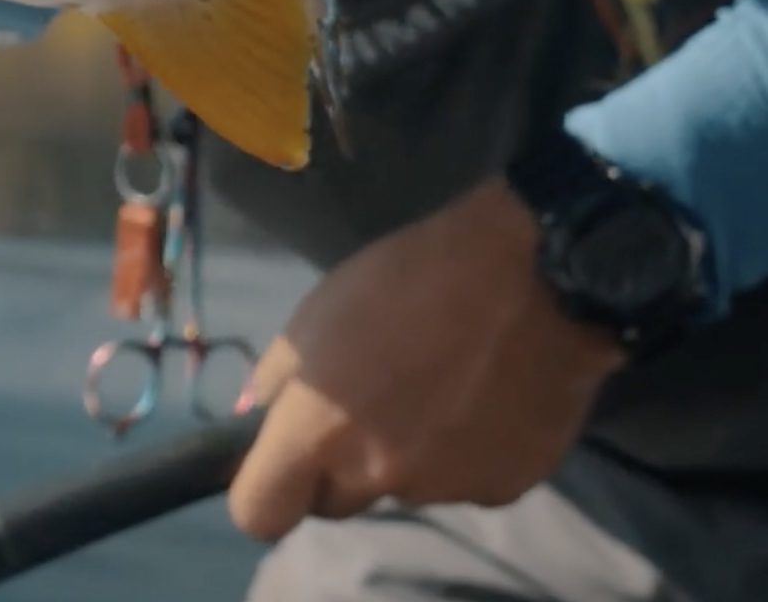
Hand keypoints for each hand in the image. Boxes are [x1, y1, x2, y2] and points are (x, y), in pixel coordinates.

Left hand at [227, 177, 629, 541]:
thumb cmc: (406, 279)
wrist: (533, 275)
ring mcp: (444, 489)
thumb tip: (256, 417)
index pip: (259, 514)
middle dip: (335, 469)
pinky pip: (464, 483)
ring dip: (405, 456)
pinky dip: (464, 455)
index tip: (277, 464)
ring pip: (403, 489)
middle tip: (362, 411)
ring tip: (435, 390)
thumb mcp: (316, 312)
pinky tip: (482, 400)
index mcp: (317, 434)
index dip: (263, 492)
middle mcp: (374, 476)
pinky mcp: (505, 488)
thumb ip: (277, 378)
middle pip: (334, 503)